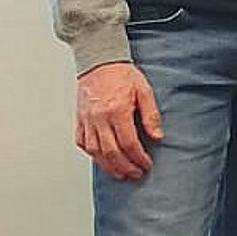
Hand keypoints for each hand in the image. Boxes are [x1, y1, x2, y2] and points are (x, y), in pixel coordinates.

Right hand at [76, 62, 161, 179]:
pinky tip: (101, 160)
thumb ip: (151, 116)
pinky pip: (82, 142)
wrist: (100, 61)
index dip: (139, 158)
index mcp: (117, 111)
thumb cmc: (122, 74)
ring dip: (108, 166)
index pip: (129, 143)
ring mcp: (87, 120)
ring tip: (120, 173)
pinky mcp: (79, 119)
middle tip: (136, 174)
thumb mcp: (144, 91)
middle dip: (125, 167)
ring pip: (95, 152)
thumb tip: (157, 137)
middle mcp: (99, 118)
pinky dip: (91, 154)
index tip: (146, 164)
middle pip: (111, 152)